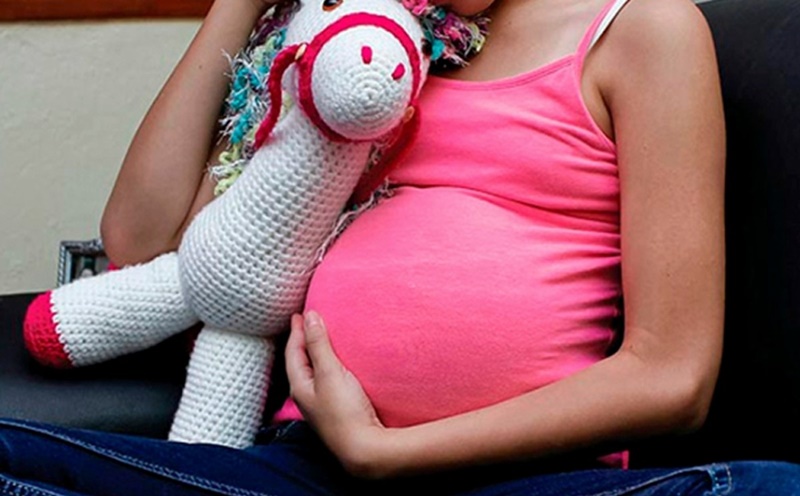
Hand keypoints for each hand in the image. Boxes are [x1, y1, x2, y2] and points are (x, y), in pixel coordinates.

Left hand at [285, 311, 390, 477]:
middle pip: (300, 362)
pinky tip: (338, 366)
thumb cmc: (344, 412)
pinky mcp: (338, 409)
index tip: (300, 313)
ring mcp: (322, 404)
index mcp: (300, 386)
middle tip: (307, 322)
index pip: (293, 352)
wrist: (365, 449)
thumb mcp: (330, 372)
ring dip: (316, 354)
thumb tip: (309, 316)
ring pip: (314, 372)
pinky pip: (328, 381)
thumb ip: (319, 344)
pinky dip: (329, 367)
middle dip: (303, 341)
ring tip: (322, 339)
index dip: (297, 331)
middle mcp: (307, 396)